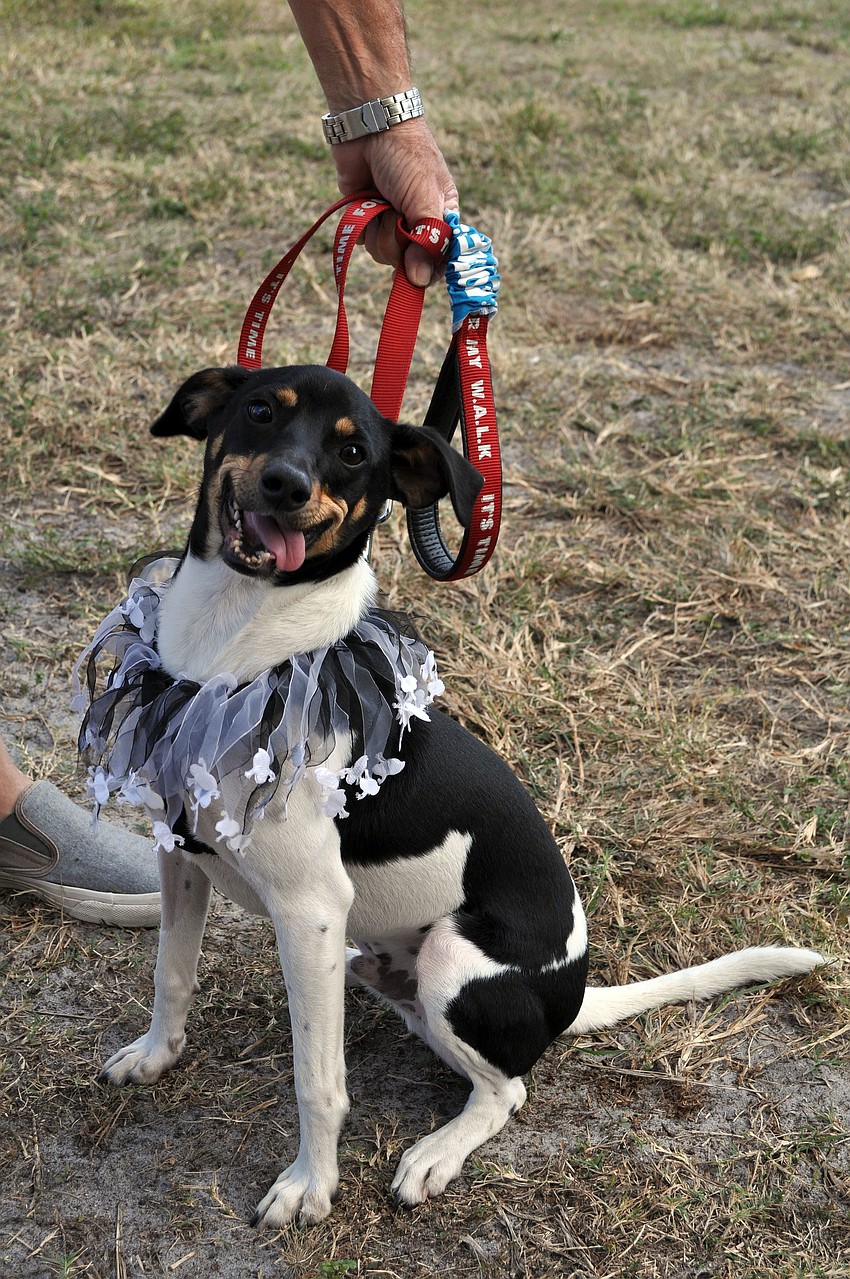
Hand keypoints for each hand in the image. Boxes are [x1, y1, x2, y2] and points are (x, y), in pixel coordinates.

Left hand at [331, 118, 458, 286]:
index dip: (427, 268)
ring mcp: (389, 222)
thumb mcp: (425, 198)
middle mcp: (416, 224)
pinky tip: (365, 200)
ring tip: (380, 202)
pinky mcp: (366, 217)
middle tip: (395, 214)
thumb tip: (420, 282)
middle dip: (396, 241)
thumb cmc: (406, 156)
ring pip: (382, 254)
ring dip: (378, 230)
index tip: (417, 269)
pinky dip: (362, 223)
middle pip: (407, 263)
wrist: (370, 125)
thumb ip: (426, 241)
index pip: (439, 260)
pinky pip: (363, 241)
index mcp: (441, 218)